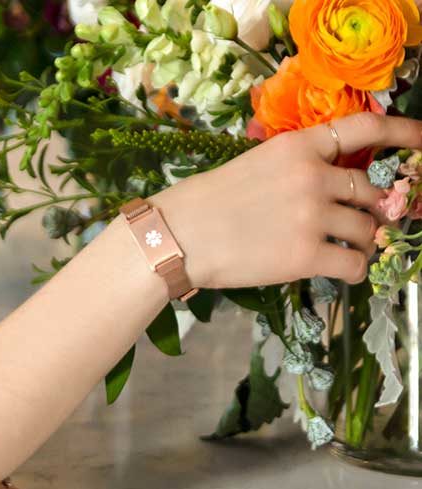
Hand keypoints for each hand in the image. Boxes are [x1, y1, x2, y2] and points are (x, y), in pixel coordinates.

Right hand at [152, 113, 421, 288]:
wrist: (178, 235)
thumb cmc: (205, 201)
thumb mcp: (252, 167)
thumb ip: (295, 171)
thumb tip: (330, 189)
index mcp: (296, 147)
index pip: (363, 129)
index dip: (403, 133)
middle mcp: (312, 176)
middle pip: (369, 193)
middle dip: (371, 211)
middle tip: (362, 224)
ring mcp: (312, 216)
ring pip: (367, 231)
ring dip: (362, 242)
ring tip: (342, 251)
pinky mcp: (306, 256)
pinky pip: (355, 263)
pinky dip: (354, 269)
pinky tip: (339, 270)